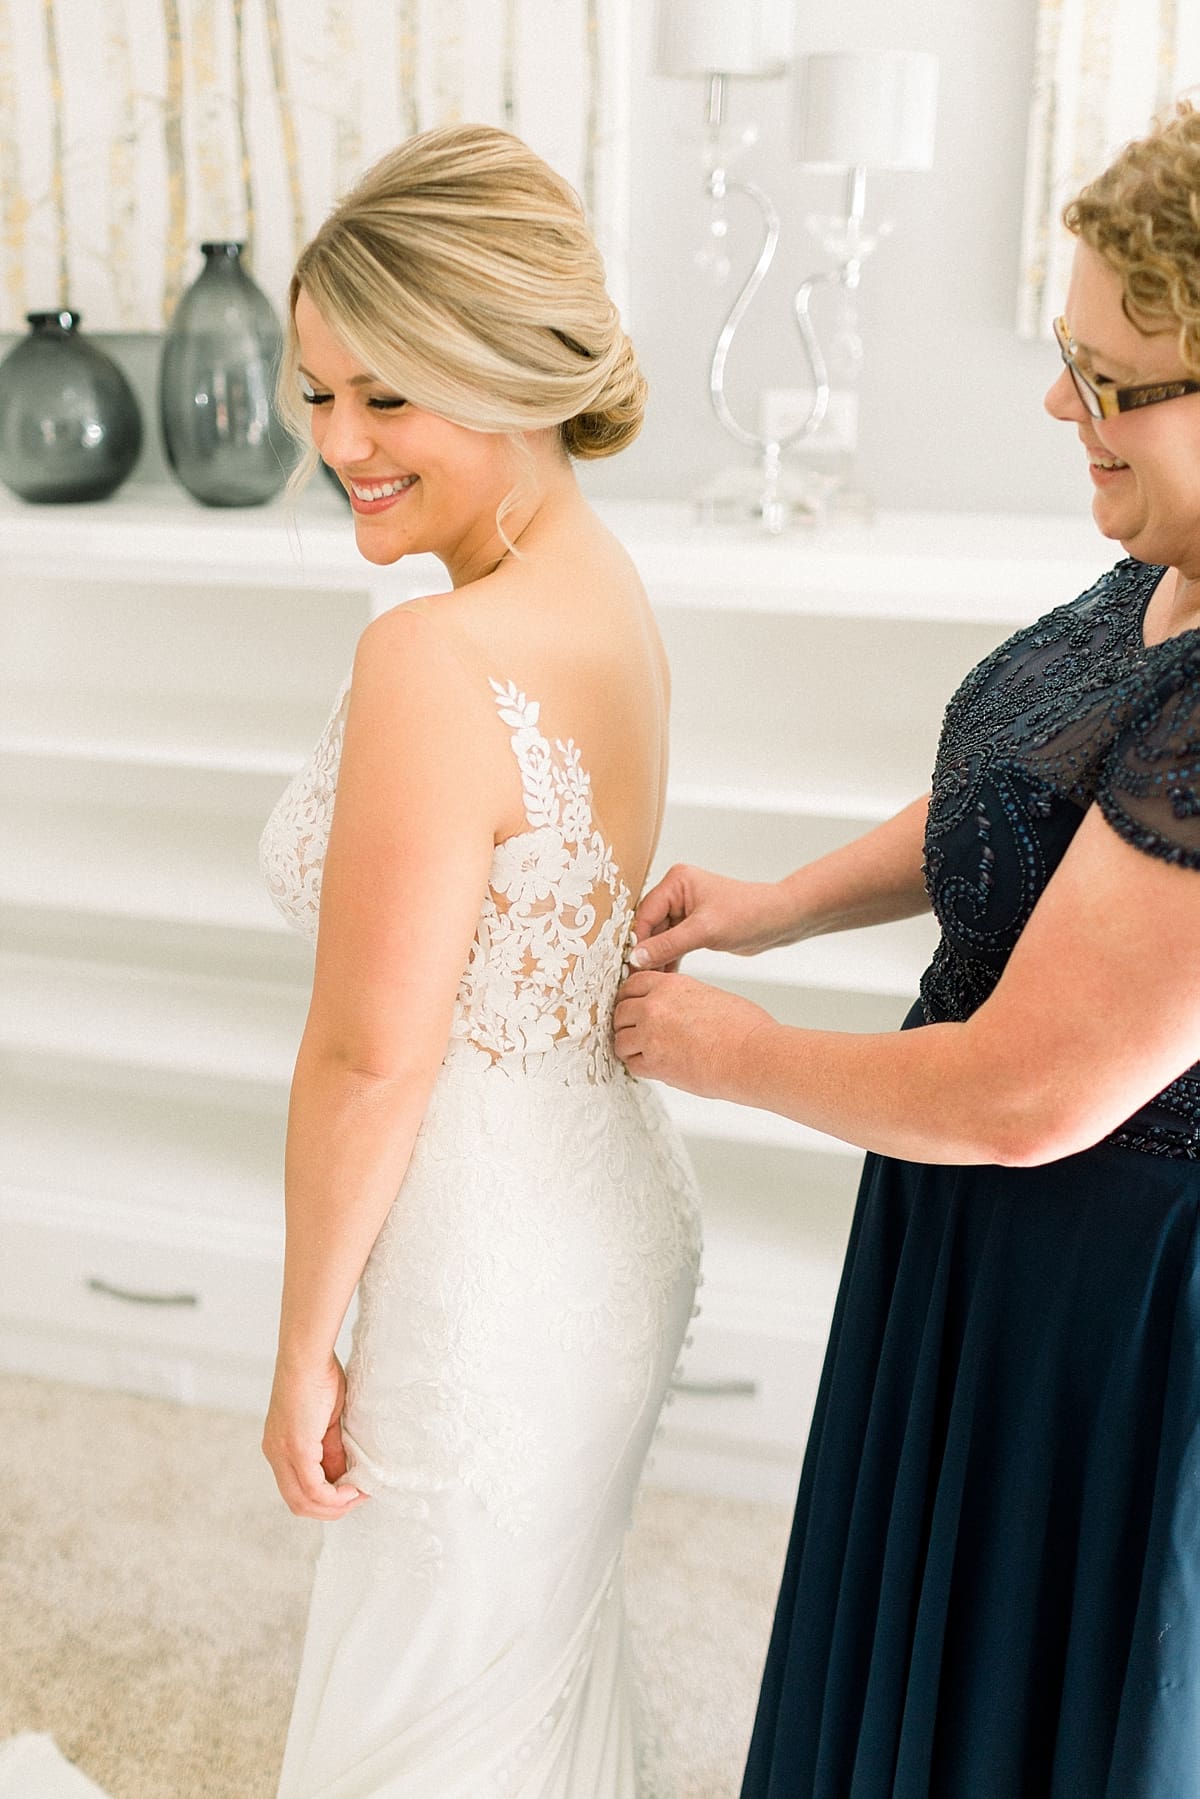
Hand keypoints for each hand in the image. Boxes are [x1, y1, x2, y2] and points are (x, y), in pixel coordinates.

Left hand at [262, 1353, 367, 1519]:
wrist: (306, 1355)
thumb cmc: (318, 1376)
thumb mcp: (326, 1421)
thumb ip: (330, 1450)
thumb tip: (342, 1477)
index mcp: (279, 1447)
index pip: (297, 1490)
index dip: (324, 1500)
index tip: (351, 1493)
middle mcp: (275, 1454)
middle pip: (298, 1504)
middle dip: (330, 1511)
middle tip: (357, 1500)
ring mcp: (282, 1453)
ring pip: (304, 1502)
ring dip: (335, 1506)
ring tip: (359, 1495)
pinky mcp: (295, 1448)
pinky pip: (313, 1488)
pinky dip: (335, 1496)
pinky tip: (353, 1489)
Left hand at [614, 969, 774, 1098]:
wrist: (752, 1054)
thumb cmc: (744, 1028)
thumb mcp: (709, 996)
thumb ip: (682, 1000)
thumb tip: (675, 1012)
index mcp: (671, 985)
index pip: (632, 985)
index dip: (630, 998)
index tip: (632, 1008)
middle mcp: (655, 1006)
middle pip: (621, 1012)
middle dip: (627, 1024)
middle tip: (636, 1033)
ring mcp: (651, 1034)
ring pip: (621, 1040)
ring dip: (630, 1047)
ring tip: (646, 1053)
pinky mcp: (655, 1063)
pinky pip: (632, 1065)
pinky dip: (641, 1067)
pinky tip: (654, 1067)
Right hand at [627, 865, 791, 971]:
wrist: (779, 920)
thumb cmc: (749, 913)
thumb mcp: (705, 930)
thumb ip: (668, 944)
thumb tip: (637, 957)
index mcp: (676, 881)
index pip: (645, 913)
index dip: (637, 940)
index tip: (631, 965)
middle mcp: (677, 893)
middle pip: (649, 926)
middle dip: (646, 952)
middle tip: (637, 977)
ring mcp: (685, 910)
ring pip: (660, 938)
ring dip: (657, 958)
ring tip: (651, 982)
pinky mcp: (694, 926)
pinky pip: (673, 944)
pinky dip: (670, 960)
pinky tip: (667, 979)